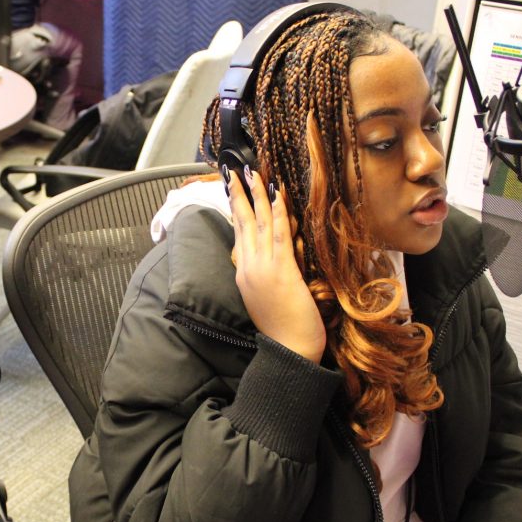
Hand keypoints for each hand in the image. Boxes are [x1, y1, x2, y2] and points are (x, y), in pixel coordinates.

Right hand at [226, 166, 325, 362]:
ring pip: (258, 223)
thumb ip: (262, 275)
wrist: (289, 351)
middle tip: (235, 170)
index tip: (232, 188)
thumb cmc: (283, 330)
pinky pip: (279, 235)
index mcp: (243, 273)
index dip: (235, 209)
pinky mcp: (282, 271)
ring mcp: (263, 268)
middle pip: (243, 223)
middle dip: (239, 194)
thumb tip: (268, 258)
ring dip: (256, 194)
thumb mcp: (264, 298)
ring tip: (253, 172)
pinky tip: (276, 194)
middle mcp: (248, 267)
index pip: (238, 234)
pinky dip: (278, 213)